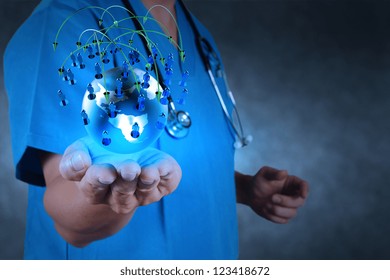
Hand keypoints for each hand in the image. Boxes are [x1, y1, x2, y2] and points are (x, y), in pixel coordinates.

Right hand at [59, 137, 181, 213]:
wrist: (125, 154)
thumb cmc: (99, 153)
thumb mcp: (81, 150)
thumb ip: (74, 157)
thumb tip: (81, 160)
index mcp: (94, 187)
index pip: (91, 187)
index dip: (95, 179)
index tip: (100, 169)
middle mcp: (116, 196)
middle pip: (120, 194)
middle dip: (125, 182)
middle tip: (128, 169)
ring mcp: (140, 194)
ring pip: (143, 194)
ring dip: (146, 183)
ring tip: (148, 173)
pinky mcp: (161, 187)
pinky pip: (166, 185)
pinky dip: (167, 176)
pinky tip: (163, 166)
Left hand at [240, 166, 308, 223]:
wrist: (250, 193)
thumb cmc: (259, 181)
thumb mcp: (264, 174)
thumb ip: (273, 173)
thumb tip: (284, 173)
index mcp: (291, 183)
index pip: (304, 185)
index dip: (305, 190)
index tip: (302, 194)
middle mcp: (293, 195)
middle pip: (299, 201)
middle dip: (286, 201)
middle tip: (272, 197)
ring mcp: (289, 207)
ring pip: (292, 213)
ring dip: (278, 210)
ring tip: (266, 205)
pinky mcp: (283, 216)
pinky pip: (283, 220)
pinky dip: (273, 216)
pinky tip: (265, 209)